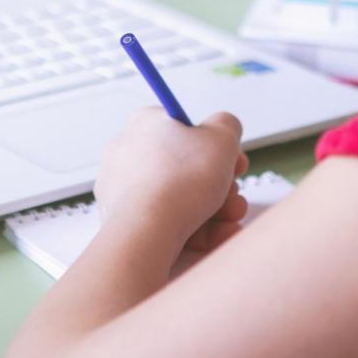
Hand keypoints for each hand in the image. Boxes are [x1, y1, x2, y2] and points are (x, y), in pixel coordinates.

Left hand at [94, 109, 250, 252]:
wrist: (148, 229)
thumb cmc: (180, 181)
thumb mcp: (222, 137)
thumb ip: (227, 125)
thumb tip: (224, 128)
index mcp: (146, 124)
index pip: (185, 130)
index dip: (216, 147)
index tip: (235, 163)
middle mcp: (128, 152)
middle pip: (185, 167)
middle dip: (219, 184)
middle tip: (234, 195)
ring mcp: (122, 187)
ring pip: (178, 197)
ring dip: (214, 209)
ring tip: (231, 218)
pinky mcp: (123, 219)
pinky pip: (166, 221)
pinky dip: (195, 229)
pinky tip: (219, 233)